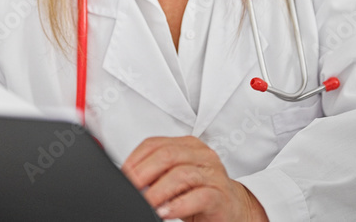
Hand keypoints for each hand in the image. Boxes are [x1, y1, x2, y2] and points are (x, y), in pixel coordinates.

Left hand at [121, 136, 268, 221]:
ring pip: (182, 174)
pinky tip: (165, 212)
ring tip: (146, 203)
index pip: (155, 144)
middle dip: (143, 173)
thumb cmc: (199, 192)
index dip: (135, 159)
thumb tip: (128, 178)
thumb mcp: (174, 177)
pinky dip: (179, 205)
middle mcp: (202, 155)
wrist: (232, 208)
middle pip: (167, 156)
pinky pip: (200, 197)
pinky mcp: (220, 195)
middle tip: (131, 189)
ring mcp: (213, 174)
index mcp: (188, 145)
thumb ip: (156, 173)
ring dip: (159, 191)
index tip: (123, 175)